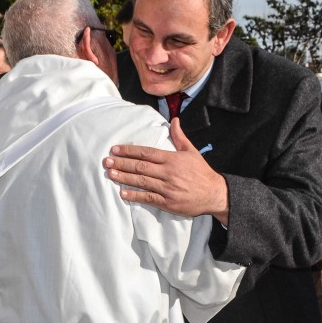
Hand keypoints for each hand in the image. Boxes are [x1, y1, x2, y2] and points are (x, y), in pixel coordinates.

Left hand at [103, 118, 229, 224]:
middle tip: (107, 161)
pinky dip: (134, 195)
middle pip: (140, 167)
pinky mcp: (168, 202)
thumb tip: (174, 120)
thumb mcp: (192, 151)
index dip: (129, 151)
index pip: (146, 153)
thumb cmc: (201, 172)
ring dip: (124, 178)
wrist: (214, 193)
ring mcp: (167, 188)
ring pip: (141, 182)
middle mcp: (168, 173)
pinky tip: (122, 193)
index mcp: (172, 159)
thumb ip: (179, 137)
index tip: (115, 150)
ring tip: (110, 174)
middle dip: (122, 164)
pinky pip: (148, 198)